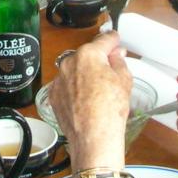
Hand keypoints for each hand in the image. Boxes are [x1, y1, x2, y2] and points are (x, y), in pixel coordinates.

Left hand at [49, 33, 130, 170]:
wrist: (93, 138)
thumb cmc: (110, 109)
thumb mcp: (124, 80)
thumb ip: (119, 61)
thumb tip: (116, 53)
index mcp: (88, 54)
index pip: (104, 40)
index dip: (113, 40)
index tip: (116, 40)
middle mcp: (69, 62)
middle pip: (88, 55)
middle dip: (98, 60)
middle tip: (110, 72)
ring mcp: (59, 79)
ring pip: (75, 70)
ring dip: (85, 74)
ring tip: (97, 92)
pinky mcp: (53, 95)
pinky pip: (66, 85)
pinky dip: (74, 89)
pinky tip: (85, 101)